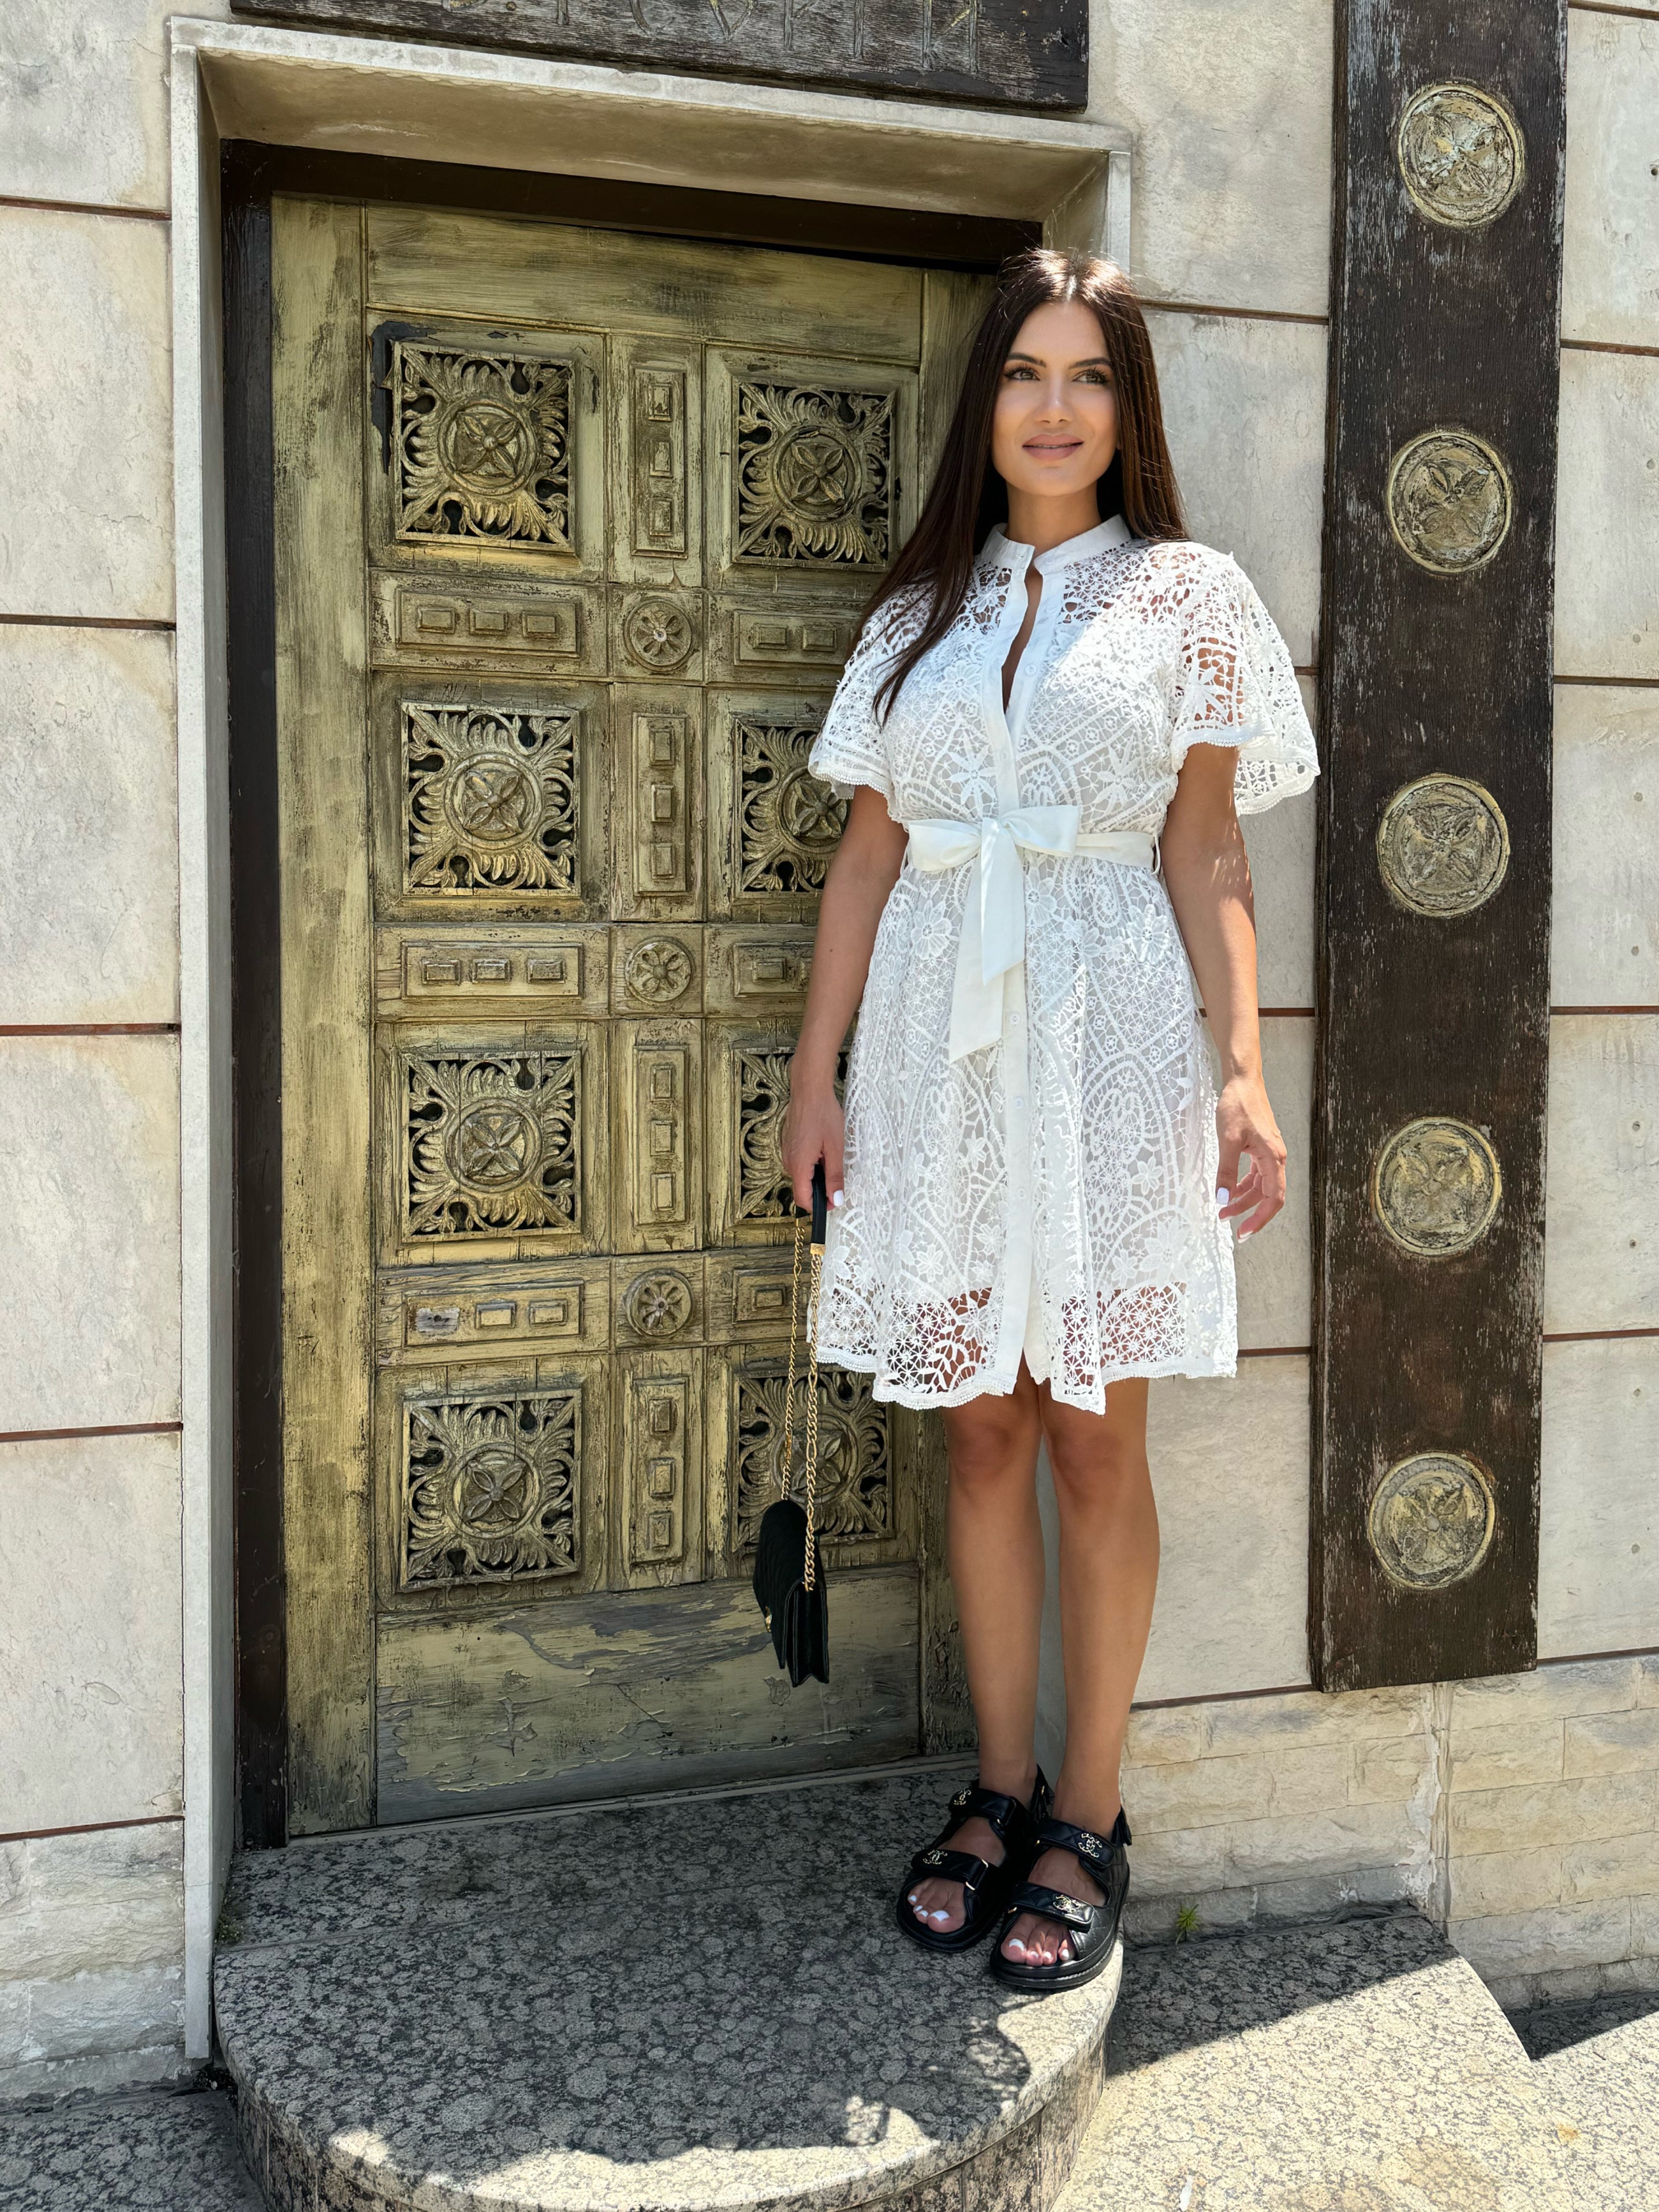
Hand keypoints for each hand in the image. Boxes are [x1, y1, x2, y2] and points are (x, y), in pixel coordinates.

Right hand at [782, 1076, 845, 1212]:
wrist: (809, 1090)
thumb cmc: (823, 1114)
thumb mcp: (835, 1147)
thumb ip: (834, 1176)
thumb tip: (836, 1200)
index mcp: (799, 1165)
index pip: (803, 1199)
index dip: (818, 1207)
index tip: (834, 1203)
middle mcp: (788, 1162)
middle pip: (802, 1188)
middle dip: (820, 1190)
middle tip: (838, 1177)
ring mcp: (787, 1153)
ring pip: (802, 1176)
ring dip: (817, 1175)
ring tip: (831, 1157)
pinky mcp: (789, 1145)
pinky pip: (799, 1163)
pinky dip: (812, 1164)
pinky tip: (823, 1149)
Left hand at [1215, 1073, 1286, 1238]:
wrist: (1242, 1081)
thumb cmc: (1237, 1106)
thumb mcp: (1227, 1140)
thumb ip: (1226, 1172)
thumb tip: (1223, 1199)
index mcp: (1274, 1158)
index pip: (1273, 1199)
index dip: (1260, 1219)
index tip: (1244, 1233)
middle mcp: (1276, 1158)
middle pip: (1266, 1195)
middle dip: (1246, 1211)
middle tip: (1224, 1222)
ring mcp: (1269, 1153)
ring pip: (1260, 1186)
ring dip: (1243, 1199)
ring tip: (1222, 1209)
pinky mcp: (1261, 1148)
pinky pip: (1256, 1174)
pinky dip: (1243, 1185)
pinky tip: (1229, 1189)